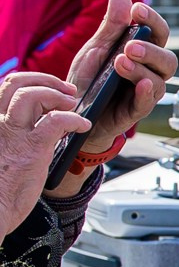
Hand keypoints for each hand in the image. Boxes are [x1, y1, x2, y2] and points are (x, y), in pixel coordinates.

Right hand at [0, 72, 91, 230]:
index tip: (52, 90)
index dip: (32, 82)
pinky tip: (83, 126)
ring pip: (30, 95)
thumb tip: (45, 121)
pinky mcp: (31, 148)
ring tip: (73, 105)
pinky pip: (56, 121)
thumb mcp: (6, 151)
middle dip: (46, 80)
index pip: (6, 87)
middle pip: (16, 83)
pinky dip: (74, 118)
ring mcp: (13, 134)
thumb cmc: (2, 186)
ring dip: (57, 94)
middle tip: (67, 90)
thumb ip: (19, 134)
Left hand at [61, 0, 178, 154]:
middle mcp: (150, 71)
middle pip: (168, 58)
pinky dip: (146, 92)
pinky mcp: (136, 110)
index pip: (159, 33)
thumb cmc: (90, 78)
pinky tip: (140, 83)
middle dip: (151, 50)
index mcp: (144, 52)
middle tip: (129, 46)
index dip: (152, 20)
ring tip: (120, 63)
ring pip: (160, 79)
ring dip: (142, 69)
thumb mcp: (96, 47)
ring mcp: (146, 91)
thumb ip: (111, 24)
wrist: (74, 109)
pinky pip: (149, 101)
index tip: (137, 10)